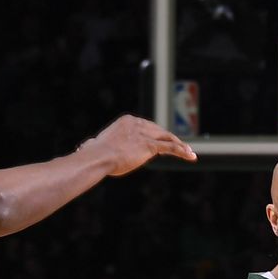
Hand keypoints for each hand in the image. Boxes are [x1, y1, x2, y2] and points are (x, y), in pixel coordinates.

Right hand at [79, 115, 196, 175]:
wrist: (97, 157)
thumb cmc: (94, 154)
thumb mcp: (96, 145)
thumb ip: (98, 144)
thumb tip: (86, 147)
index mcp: (127, 120)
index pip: (147, 126)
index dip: (157, 135)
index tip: (162, 142)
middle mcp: (137, 124)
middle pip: (159, 131)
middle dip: (170, 139)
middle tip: (181, 146)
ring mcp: (144, 134)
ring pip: (167, 138)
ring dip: (180, 145)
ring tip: (190, 152)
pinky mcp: (149, 145)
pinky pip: (170, 147)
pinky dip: (182, 151)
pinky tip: (191, 155)